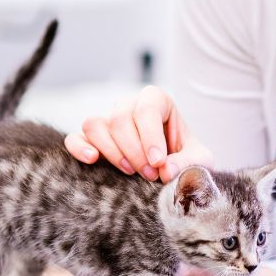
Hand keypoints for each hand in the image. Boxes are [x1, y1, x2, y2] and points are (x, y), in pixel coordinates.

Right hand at [64, 85, 212, 182]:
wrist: (170, 169)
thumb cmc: (186, 157)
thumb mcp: (200, 160)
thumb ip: (188, 162)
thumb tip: (166, 170)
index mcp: (157, 100)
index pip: (147, 109)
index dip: (150, 136)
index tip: (158, 163)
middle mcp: (129, 105)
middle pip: (120, 119)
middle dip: (134, 151)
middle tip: (150, 175)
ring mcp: (108, 121)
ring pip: (95, 125)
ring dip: (111, 151)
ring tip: (129, 171)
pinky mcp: (92, 140)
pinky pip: (75, 137)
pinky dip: (79, 147)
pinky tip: (92, 160)